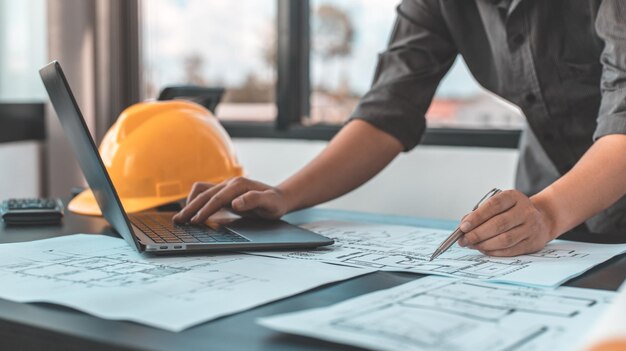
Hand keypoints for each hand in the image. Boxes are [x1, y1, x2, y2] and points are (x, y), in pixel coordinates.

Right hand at [172, 177, 290, 223]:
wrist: (280, 198)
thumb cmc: (275, 202)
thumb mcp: (270, 203)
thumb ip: (254, 200)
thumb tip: (236, 203)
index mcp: (239, 185)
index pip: (217, 198)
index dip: (206, 210)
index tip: (195, 221)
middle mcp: (230, 183)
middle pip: (205, 194)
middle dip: (191, 208)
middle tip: (179, 221)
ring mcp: (225, 187)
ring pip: (201, 192)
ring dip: (190, 203)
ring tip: (181, 218)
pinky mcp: (224, 193)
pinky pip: (205, 194)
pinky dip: (196, 201)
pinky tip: (192, 213)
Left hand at [457, 190, 555, 256]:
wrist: (542, 220)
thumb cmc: (512, 212)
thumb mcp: (499, 205)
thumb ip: (481, 213)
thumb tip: (464, 226)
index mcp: (514, 197)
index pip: (493, 205)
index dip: (477, 216)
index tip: (463, 226)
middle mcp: (525, 211)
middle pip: (498, 224)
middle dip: (477, 234)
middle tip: (463, 240)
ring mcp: (531, 227)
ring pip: (504, 239)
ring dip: (484, 244)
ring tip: (471, 245)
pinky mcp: (532, 243)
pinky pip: (510, 250)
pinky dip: (493, 251)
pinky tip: (483, 250)